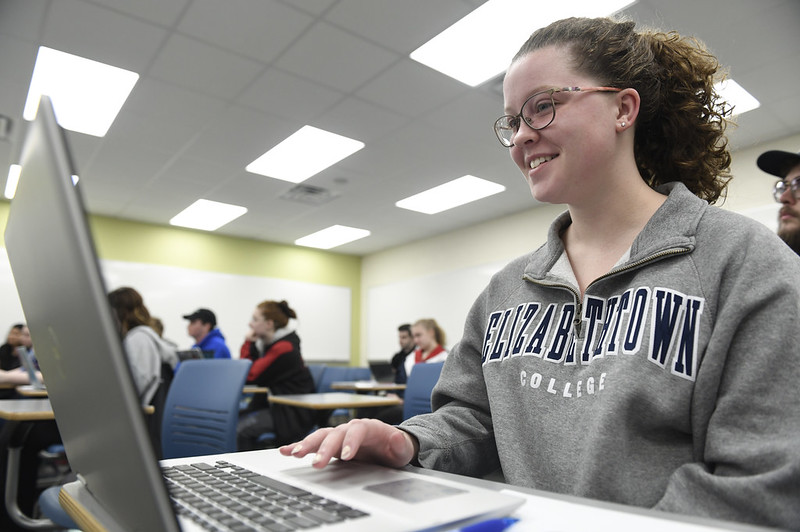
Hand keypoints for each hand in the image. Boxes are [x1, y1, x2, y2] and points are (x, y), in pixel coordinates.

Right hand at [279, 418, 417, 468]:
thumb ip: (400, 444)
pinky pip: (314, 444)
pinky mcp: (331, 445)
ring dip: (307, 444)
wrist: (389, 447)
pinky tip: (285, 451)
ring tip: (294, 453)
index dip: (351, 442)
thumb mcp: (403, 448)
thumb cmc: (395, 448)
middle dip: (324, 447)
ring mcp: (339, 436)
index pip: (357, 430)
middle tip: (316, 462)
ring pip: (321, 436)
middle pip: (335, 433)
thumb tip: (397, 438)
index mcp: (368, 427)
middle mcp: (350, 428)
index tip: (346, 456)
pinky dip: (299, 446)